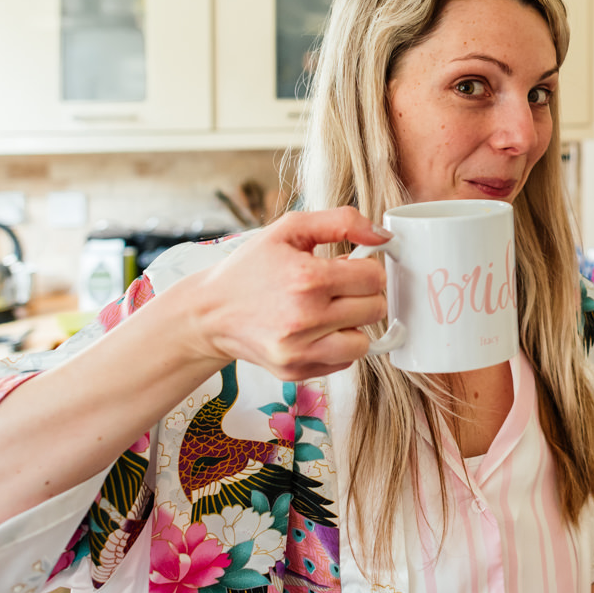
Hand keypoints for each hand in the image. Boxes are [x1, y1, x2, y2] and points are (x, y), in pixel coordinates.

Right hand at [169, 207, 391, 379]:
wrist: (210, 312)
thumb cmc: (252, 267)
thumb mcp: (290, 229)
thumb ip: (341, 221)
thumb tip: (383, 236)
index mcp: (307, 278)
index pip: (374, 277)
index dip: (367, 268)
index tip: (350, 268)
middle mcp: (305, 318)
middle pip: (375, 308)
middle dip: (364, 295)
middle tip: (339, 288)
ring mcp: (300, 350)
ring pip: (364, 342)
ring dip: (354, 324)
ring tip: (330, 311)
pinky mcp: (295, 371)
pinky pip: (344, 362)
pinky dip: (337, 346)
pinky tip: (316, 330)